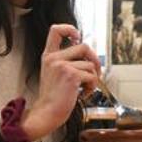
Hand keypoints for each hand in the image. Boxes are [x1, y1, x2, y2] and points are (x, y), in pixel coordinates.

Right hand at [21, 24, 99, 141]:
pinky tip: (83, 94)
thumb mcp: (55, 74)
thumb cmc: (54, 97)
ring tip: (84, 88)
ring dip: (93, 78)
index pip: (55, 30)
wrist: (47, 113)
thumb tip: (89, 53)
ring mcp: (62, 66)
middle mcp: (54, 58)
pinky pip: (92, 76)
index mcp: (48, 56)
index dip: (69, 28)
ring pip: (90, 64)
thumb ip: (67, 61)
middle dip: (95, 59)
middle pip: (84, 46)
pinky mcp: (71, 75)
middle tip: (95, 72)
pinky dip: (92, 86)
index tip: (77, 37)